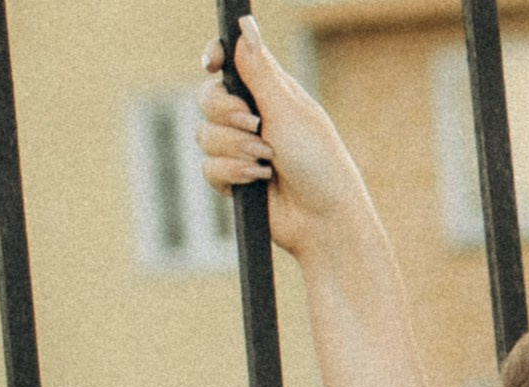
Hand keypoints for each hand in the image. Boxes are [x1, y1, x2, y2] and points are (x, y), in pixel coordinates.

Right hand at [197, 19, 378, 260]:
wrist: (324, 219)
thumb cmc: (319, 162)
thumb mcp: (288, 111)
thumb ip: (259, 71)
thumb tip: (244, 25)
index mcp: (270, 93)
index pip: (231, 64)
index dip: (215, 58)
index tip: (211, 63)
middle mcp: (253, 117)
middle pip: (207, 98)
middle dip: (225, 112)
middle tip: (255, 124)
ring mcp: (241, 148)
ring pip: (204, 134)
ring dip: (235, 147)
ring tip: (267, 159)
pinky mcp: (234, 178)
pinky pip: (209, 167)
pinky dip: (233, 172)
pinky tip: (259, 179)